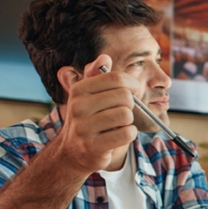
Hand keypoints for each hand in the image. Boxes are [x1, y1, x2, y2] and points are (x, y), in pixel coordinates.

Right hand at [56, 54, 139, 174]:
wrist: (74, 151)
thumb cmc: (89, 118)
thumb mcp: (89, 95)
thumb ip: (97, 75)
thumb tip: (104, 57)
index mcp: (79, 90)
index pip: (116, 78)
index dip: (132, 84)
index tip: (133, 90)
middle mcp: (78, 107)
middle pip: (124, 97)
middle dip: (129, 105)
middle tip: (120, 111)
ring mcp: (84, 128)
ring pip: (126, 115)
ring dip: (128, 121)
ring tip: (116, 124)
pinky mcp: (94, 146)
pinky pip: (127, 133)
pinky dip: (129, 134)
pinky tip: (117, 135)